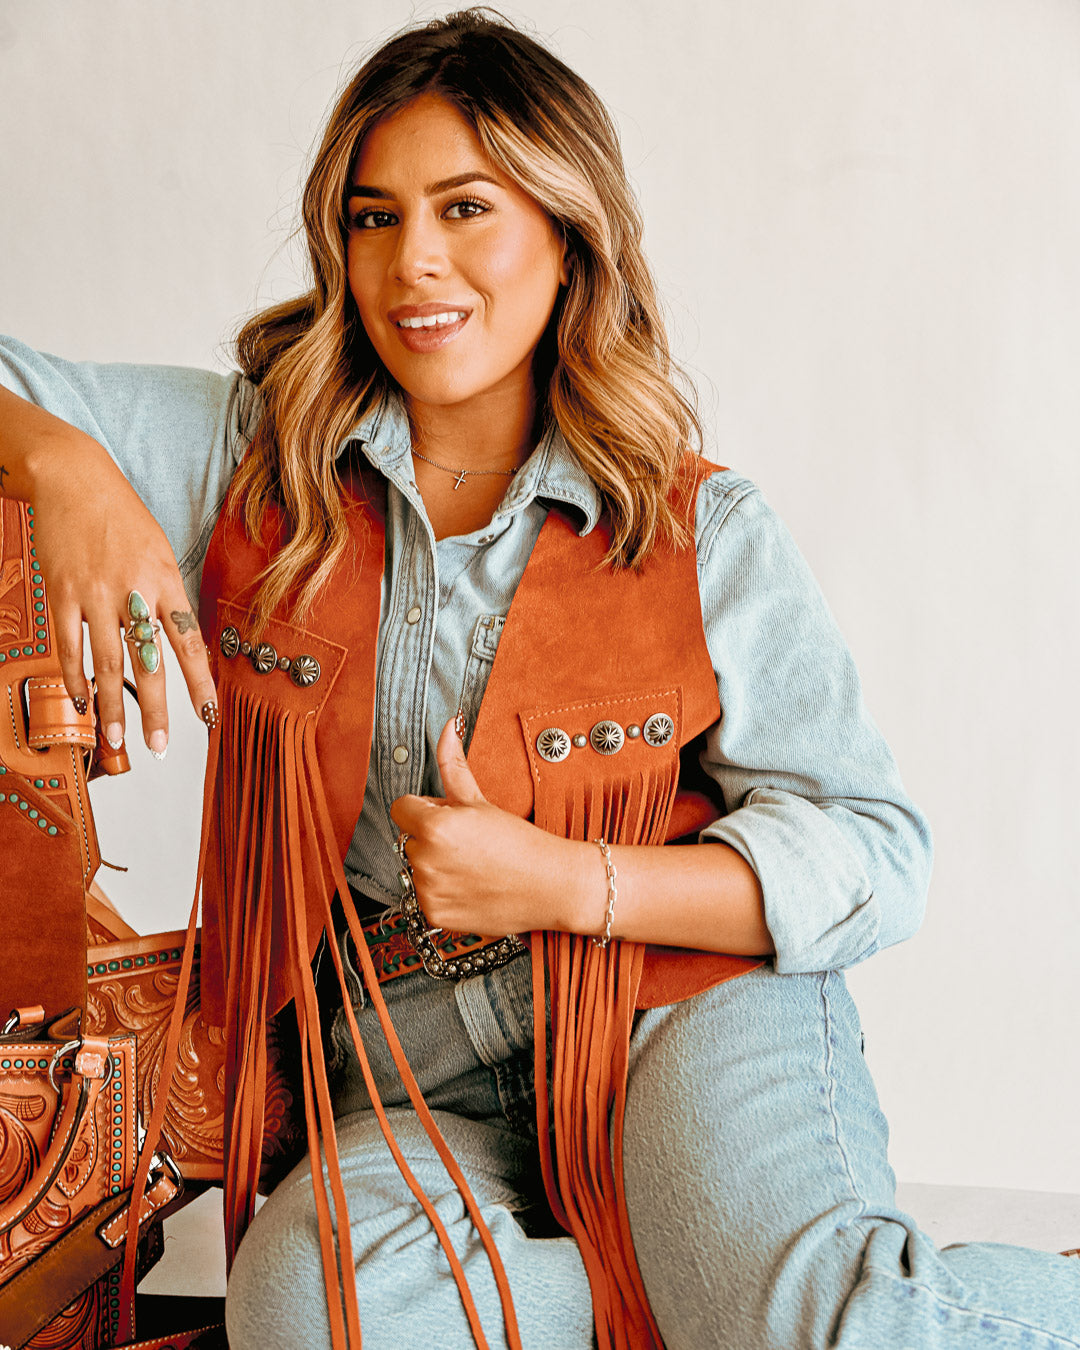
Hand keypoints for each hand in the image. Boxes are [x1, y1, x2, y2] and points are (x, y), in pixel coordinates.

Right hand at [29, 429, 216, 756]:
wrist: (75, 480)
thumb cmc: (124, 519)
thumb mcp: (161, 552)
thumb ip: (169, 598)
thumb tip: (181, 645)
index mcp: (166, 580)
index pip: (189, 643)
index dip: (200, 684)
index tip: (209, 717)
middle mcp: (132, 591)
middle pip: (148, 662)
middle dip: (155, 710)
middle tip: (159, 746)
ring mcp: (93, 593)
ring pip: (104, 662)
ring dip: (110, 706)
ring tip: (116, 738)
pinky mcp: (61, 593)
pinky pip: (68, 644)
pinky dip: (73, 676)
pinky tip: (80, 700)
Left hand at [390, 719, 579, 934]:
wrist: (551, 887)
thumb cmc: (521, 843)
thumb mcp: (482, 801)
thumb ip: (453, 765)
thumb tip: (446, 729)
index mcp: (435, 826)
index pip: (401, 808)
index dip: (424, 809)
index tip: (447, 816)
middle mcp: (426, 859)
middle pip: (410, 838)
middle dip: (431, 836)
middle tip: (468, 841)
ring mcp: (429, 890)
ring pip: (417, 867)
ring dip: (436, 864)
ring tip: (472, 864)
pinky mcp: (435, 913)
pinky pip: (425, 895)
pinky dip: (443, 891)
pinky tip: (470, 885)